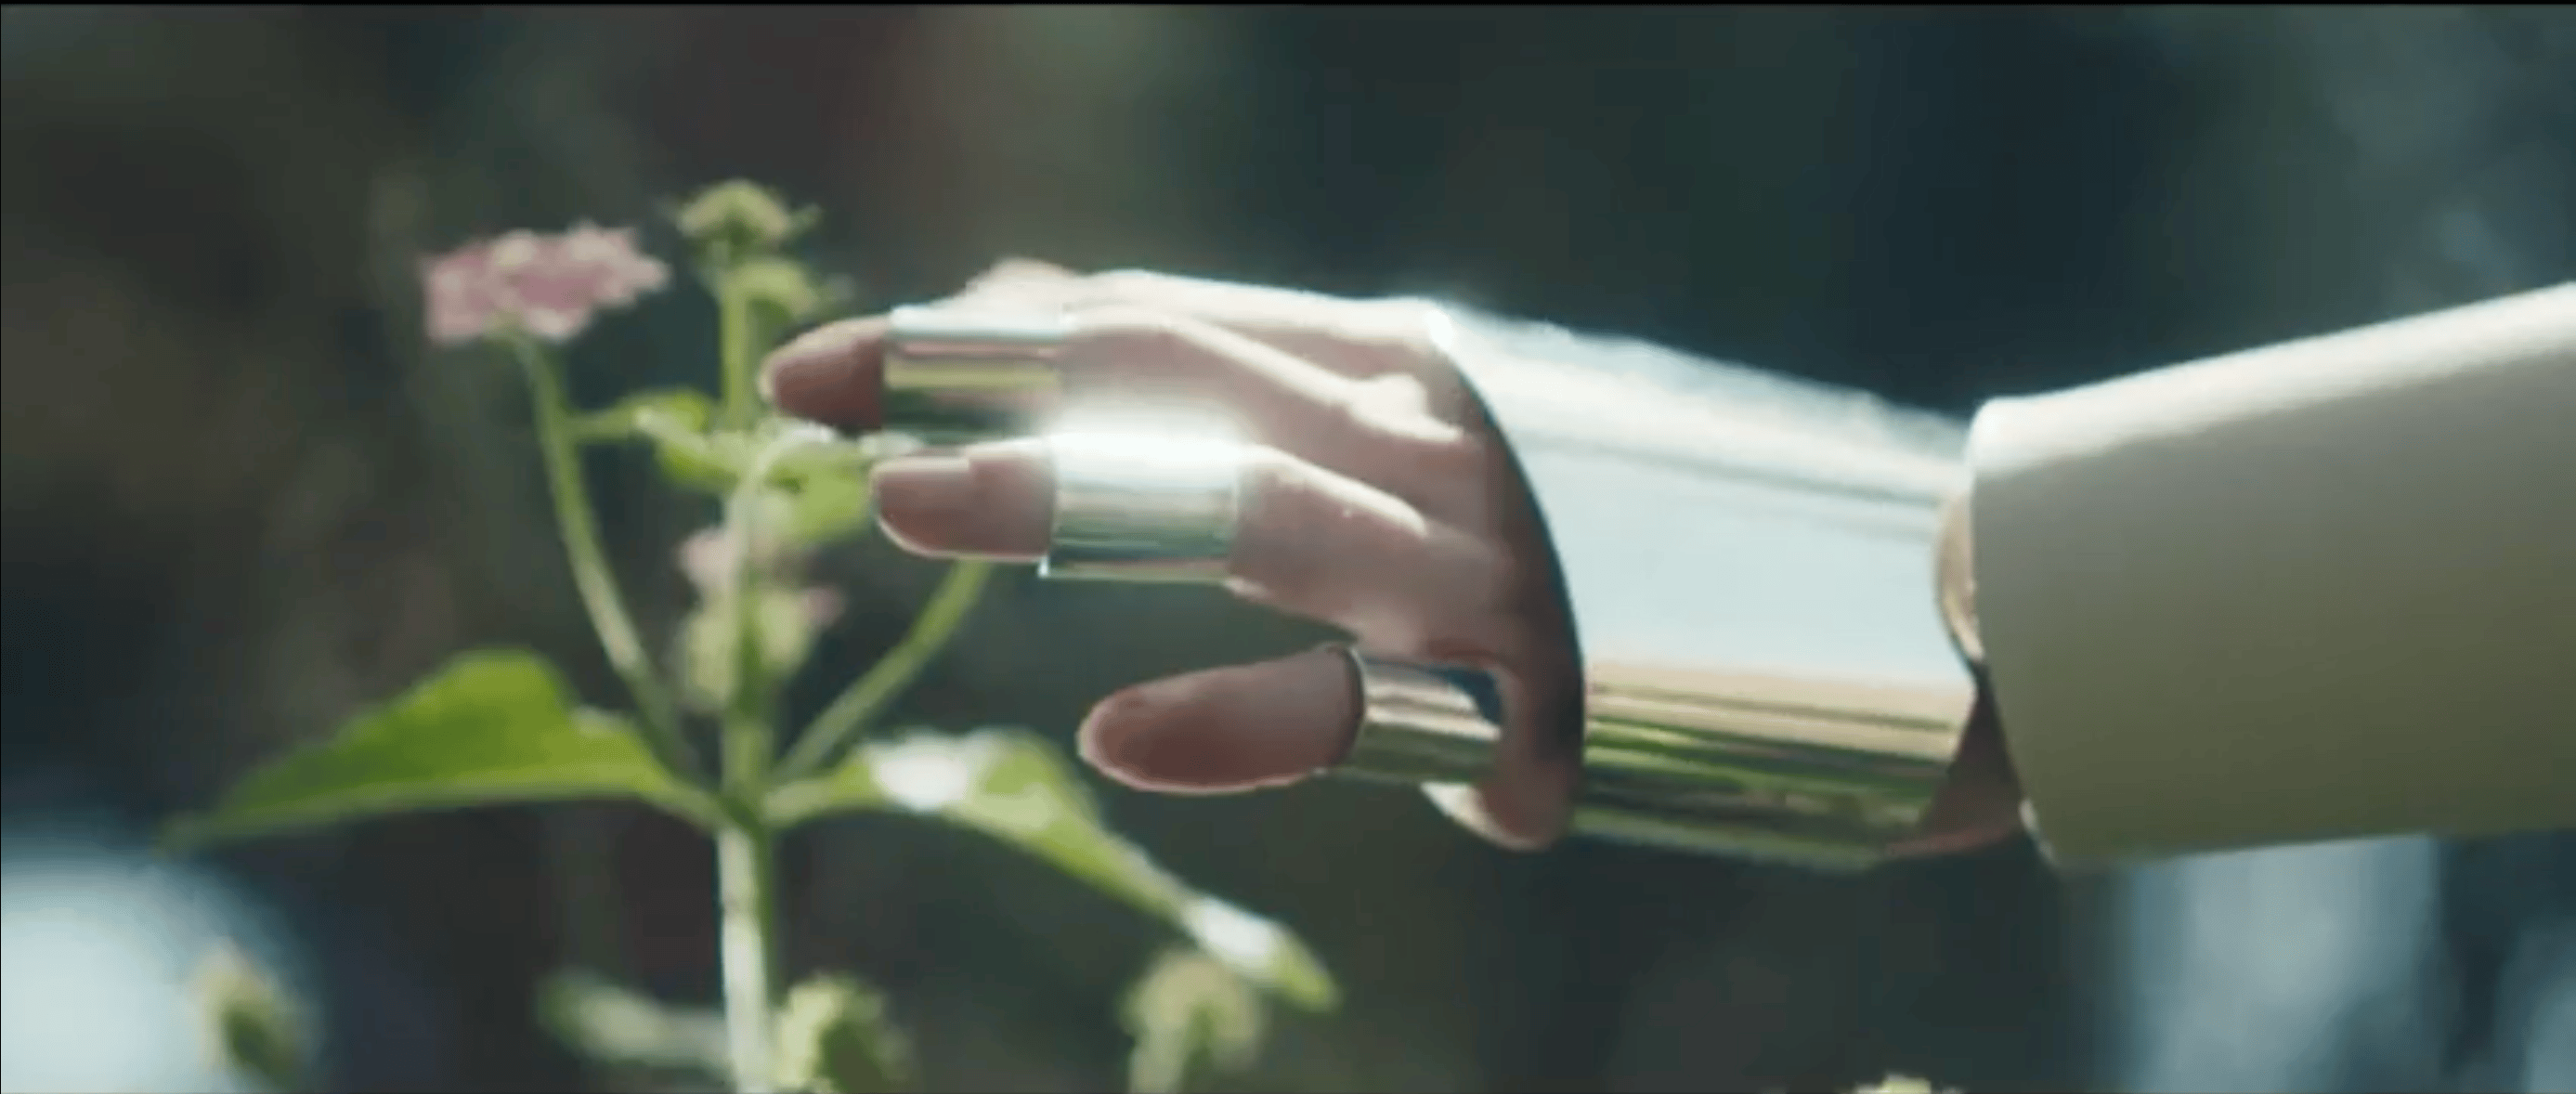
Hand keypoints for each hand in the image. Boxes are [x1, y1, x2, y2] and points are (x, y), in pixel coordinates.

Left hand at [762, 263, 1585, 848]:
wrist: (1759, 637)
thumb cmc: (1517, 532)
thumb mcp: (1371, 423)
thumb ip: (1215, 367)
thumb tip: (1010, 292)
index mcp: (1383, 364)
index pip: (1151, 322)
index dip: (979, 338)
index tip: (821, 368)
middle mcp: (1421, 443)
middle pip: (1179, 382)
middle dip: (983, 381)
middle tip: (805, 398)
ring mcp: (1469, 569)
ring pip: (1258, 509)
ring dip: (1074, 491)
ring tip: (902, 501)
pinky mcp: (1515, 708)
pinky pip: (1358, 715)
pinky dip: (1236, 722)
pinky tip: (1114, 736)